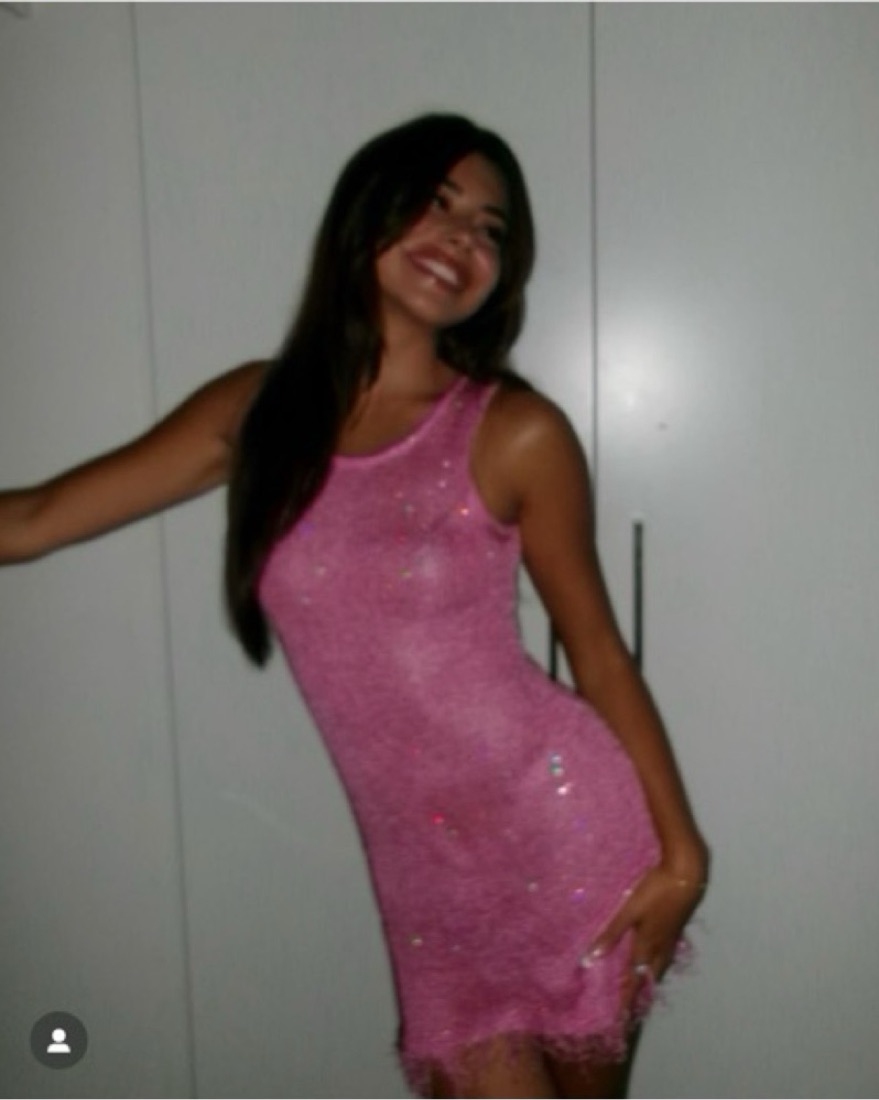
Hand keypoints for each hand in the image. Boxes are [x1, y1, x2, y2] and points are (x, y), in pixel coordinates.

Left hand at [587, 865, 705, 1008]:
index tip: (622, 1018)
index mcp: (647, 945)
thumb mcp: (629, 910)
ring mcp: (671, 935)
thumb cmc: (655, 891)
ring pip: (660, 963)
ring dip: (650, 976)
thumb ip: (611, 933)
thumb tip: (590, 959)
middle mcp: (661, 945)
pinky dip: (659, 960)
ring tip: (644, 983)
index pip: (634, 978)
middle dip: (640, 990)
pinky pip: (666, 951)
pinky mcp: (676, 925)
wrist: (686, 874)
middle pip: (650, 975)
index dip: (627, 997)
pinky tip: (657, 952)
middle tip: (633, 1004)